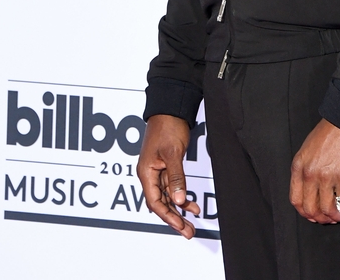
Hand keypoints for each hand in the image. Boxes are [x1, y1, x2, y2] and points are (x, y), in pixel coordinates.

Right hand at [137, 114, 199, 237]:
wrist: (170, 107)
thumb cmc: (167, 126)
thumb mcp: (172, 153)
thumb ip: (175, 177)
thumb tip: (177, 201)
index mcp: (146, 172)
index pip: (155, 201)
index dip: (167, 216)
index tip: (180, 226)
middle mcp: (149, 173)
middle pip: (160, 202)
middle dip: (174, 218)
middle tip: (188, 232)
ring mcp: (158, 169)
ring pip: (168, 196)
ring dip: (179, 208)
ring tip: (192, 222)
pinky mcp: (166, 164)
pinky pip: (172, 185)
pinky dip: (182, 195)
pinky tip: (192, 204)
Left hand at [289, 119, 339, 223]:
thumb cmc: (332, 131)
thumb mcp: (309, 148)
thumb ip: (308, 169)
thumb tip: (315, 192)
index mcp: (298, 166)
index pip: (296, 200)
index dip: (307, 213)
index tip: (318, 214)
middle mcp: (309, 173)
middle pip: (310, 210)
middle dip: (323, 218)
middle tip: (334, 215)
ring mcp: (326, 176)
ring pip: (327, 211)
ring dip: (339, 217)